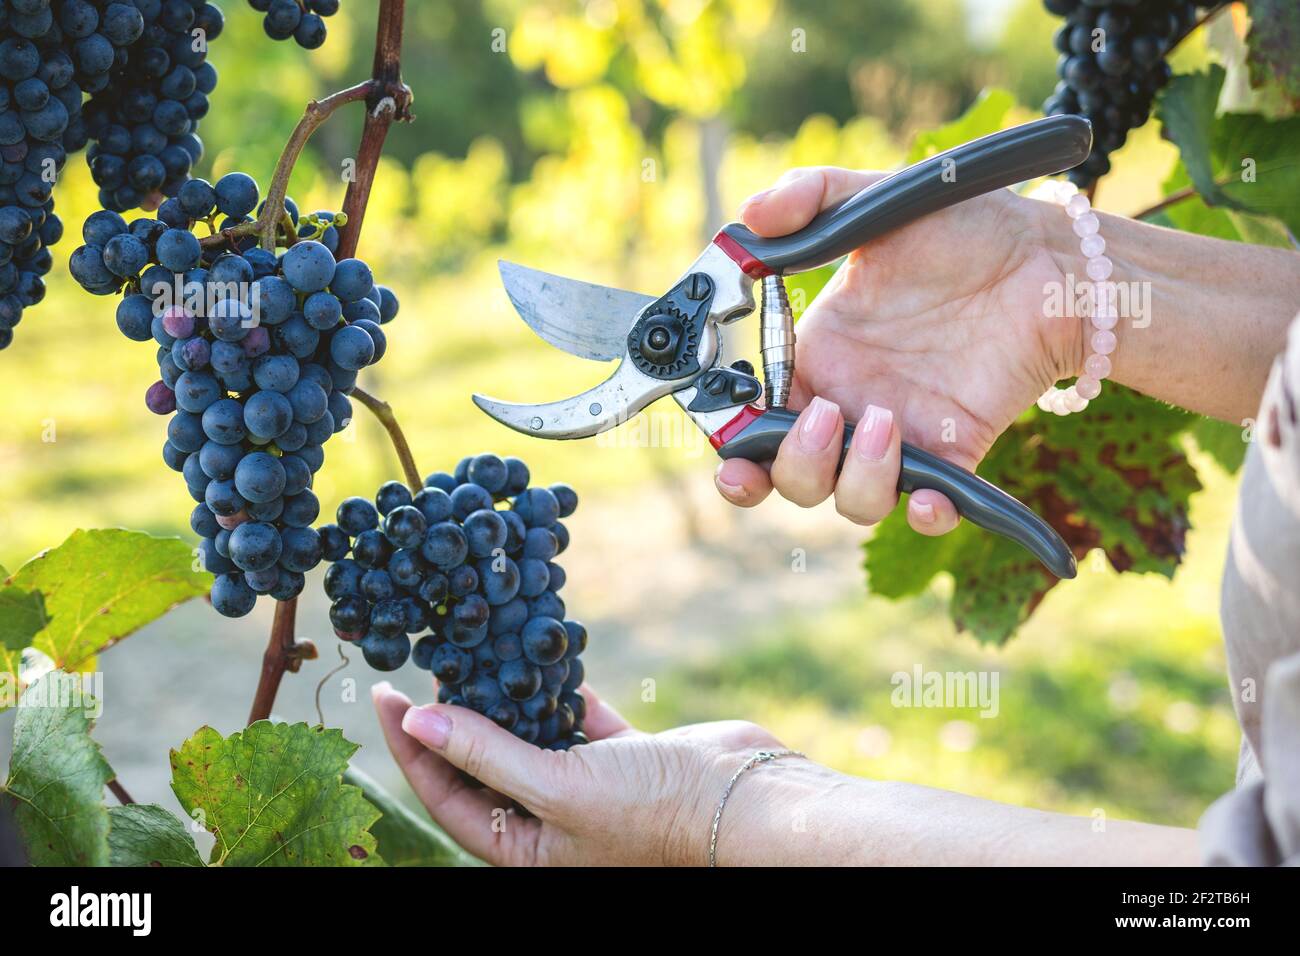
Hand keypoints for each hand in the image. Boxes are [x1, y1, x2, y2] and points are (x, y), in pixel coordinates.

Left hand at [372, 681, 791, 865]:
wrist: (745, 802)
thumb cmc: (651, 814)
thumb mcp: (556, 788)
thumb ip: (486, 753)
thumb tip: (417, 722)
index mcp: (524, 849)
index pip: (445, 794)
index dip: (409, 747)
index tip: (385, 695)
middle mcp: (550, 819)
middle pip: (481, 764)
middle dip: (451, 718)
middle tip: (425, 666)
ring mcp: (587, 785)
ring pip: (528, 735)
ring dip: (504, 696)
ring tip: (474, 651)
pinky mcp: (623, 755)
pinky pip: (577, 717)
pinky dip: (560, 688)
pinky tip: (543, 653)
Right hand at [714, 168, 1078, 534]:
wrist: (1047, 259)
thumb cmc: (961, 228)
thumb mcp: (876, 200)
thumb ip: (809, 196)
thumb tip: (750, 215)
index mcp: (816, 360)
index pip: (754, 428)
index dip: (736, 453)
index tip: (732, 453)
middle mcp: (848, 406)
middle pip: (793, 478)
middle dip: (794, 464)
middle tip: (824, 416)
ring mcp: (901, 435)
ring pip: (851, 500)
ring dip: (855, 477)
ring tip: (882, 422)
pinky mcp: (955, 453)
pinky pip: (929, 511)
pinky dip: (924, 516)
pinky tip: (929, 497)